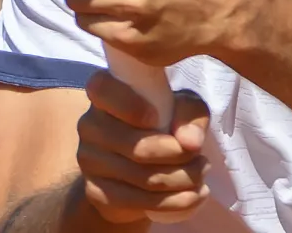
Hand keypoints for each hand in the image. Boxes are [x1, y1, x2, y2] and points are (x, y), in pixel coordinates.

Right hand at [77, 69, 212, 224]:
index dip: (130, 106)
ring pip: (143, 178)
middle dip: (180, 157)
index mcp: (103, 93)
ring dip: (183, 180)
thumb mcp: (182, 109)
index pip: (102, 90)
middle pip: (136, 147)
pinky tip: (194, 195)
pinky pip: (140, 201)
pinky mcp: (96, 192)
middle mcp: (89, 125)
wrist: (138, 167)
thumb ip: (189, 115)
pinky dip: (176, 202)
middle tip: (202, 160)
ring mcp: (89, 160)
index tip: (157, 118)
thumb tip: (189, 142)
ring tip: (201, 176)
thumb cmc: (162, 123)